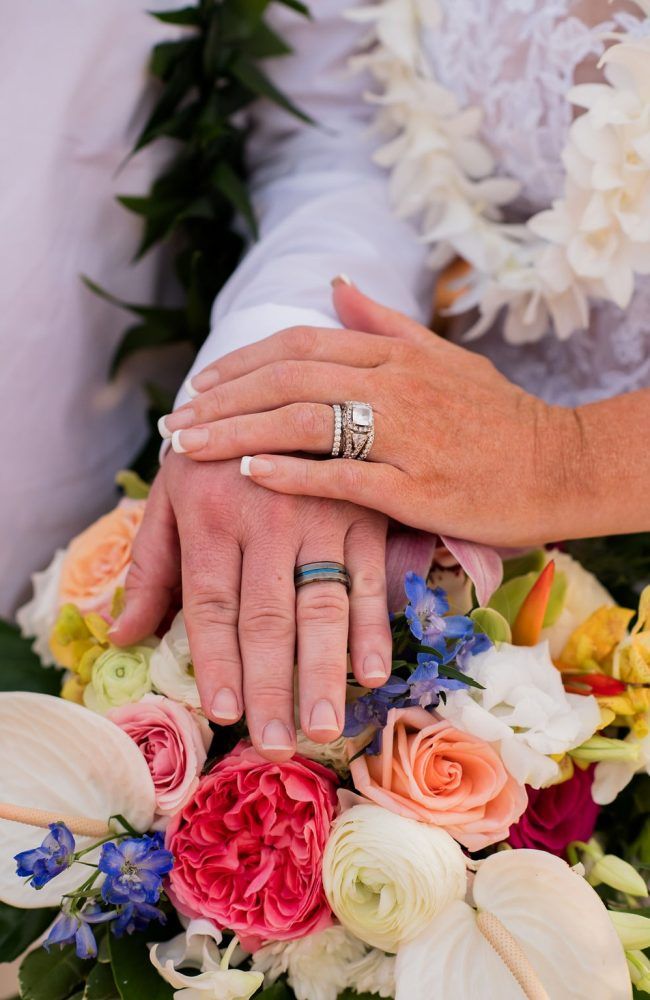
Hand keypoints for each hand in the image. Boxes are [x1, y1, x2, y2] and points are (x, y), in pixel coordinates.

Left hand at [109, 454, 390, 760]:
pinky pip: (369, 577)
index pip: (211, 602)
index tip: (223, 713)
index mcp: (210, 512)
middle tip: (276, 744)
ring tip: (326, 725)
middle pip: (266, 616)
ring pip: (321, 604)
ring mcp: (321, 514)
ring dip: (325, 670)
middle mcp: (265, 516)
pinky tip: (374, 671)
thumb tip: (122, 635)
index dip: (217, 660)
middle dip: (271, 685)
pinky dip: (372, 626)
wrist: (284, 386)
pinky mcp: (363, 511)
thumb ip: (151, 565)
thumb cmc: (217, 454)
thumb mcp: (173, 494)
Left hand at [158, 283, 578, 546]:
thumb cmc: (500, 416)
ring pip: (304, 421)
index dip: (241, 361)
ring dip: (236, 432)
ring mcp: (407, 436)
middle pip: (289, 378)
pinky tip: (248, 475)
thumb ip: (385, 322)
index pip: (300, 344)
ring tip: (188, 447)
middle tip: (173, 421)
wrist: (561, 466)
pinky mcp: (418, 489)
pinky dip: (292, 473)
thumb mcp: (445, 357)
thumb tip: (336, 282)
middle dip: (221, 398)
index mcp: (397, 354)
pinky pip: (343, 477)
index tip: (200, 384)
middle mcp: (396, 385)